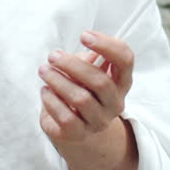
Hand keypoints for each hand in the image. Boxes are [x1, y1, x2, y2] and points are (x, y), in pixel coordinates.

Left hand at [37, 30, 138, 169]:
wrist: (76, 127)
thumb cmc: (81, 89)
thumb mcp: (86, 71)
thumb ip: (87, 60)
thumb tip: (83, 54)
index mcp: (121, 82)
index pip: (125, 60)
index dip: (108, 45)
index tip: (84, 35)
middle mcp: (115, 103)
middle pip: (100, 82)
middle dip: (73, 65)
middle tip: (53, 56)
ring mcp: (99, 121)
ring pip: (81, 99)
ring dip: (58, 81)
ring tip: (44, 70)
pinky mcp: (79, 134)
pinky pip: (66, 117)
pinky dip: (52, 101)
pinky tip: (45, 90)